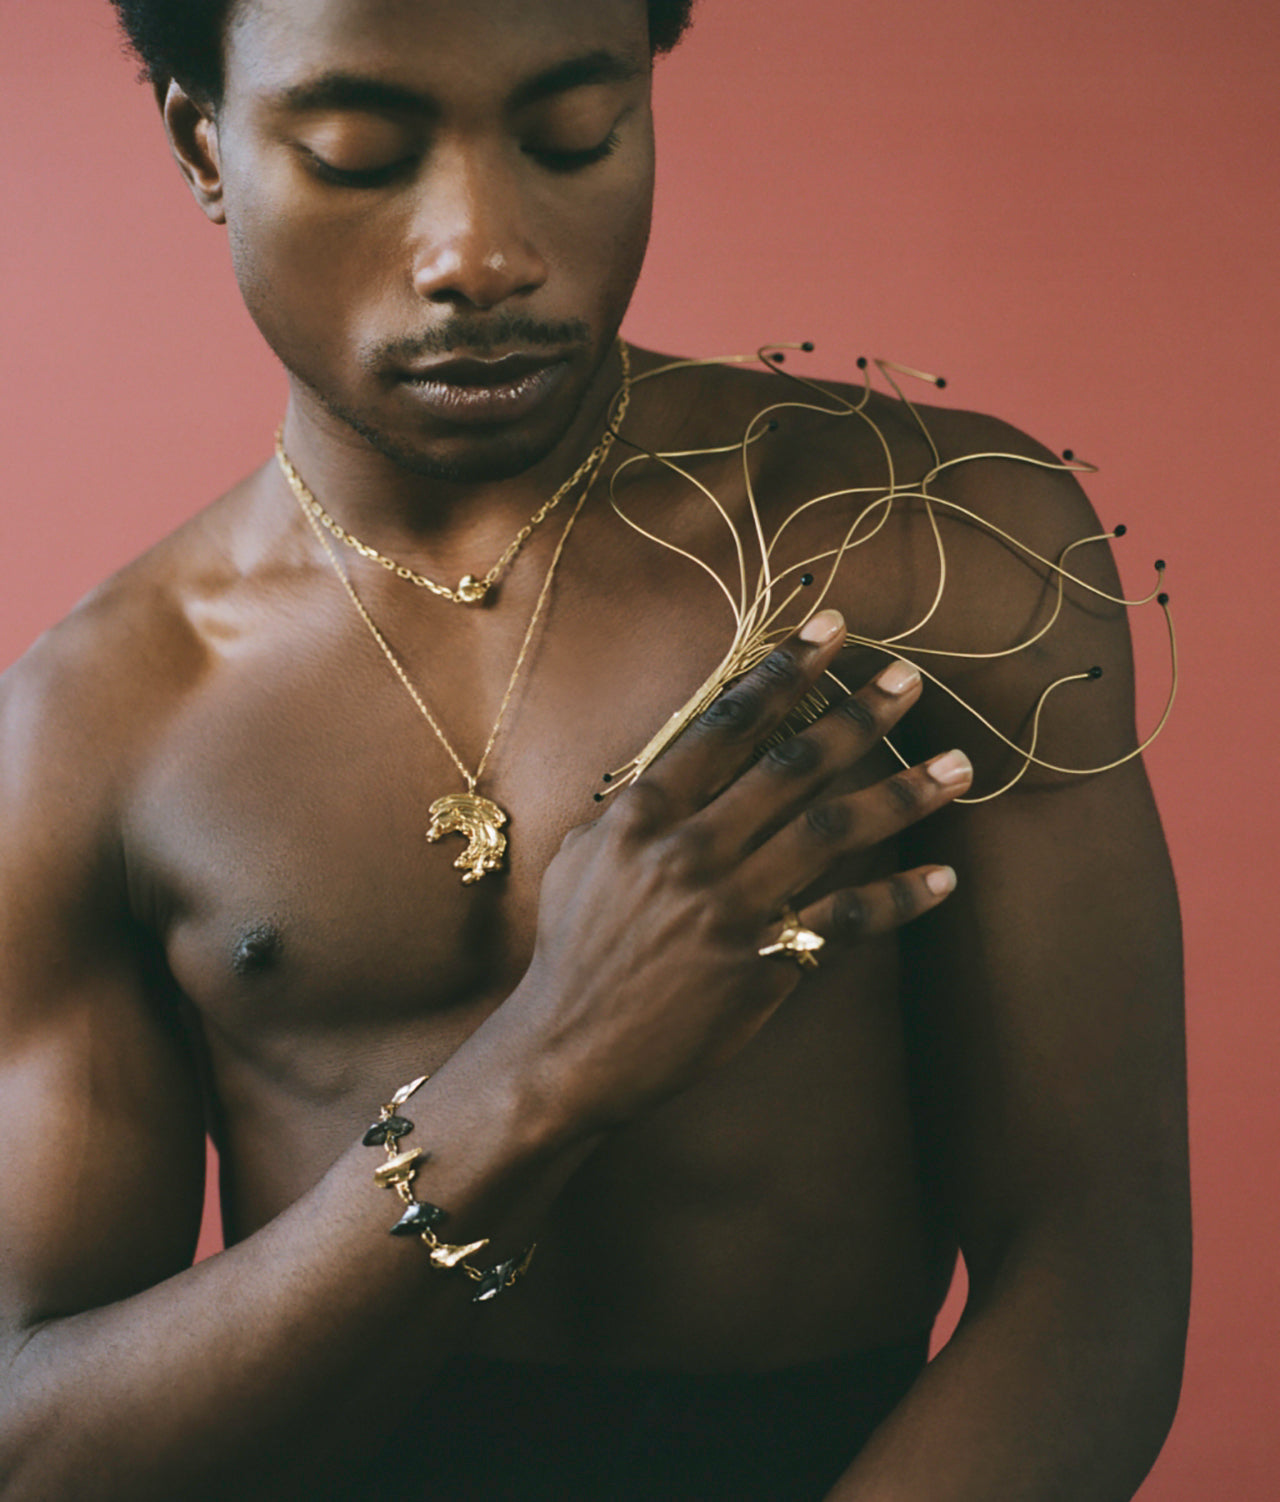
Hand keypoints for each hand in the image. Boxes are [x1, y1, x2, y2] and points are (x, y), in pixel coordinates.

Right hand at [512, 610, 970, 1130]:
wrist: (569, 1048)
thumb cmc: (575, 949)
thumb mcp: (582, 858)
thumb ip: (635, 806)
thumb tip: (682, 759)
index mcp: (644, 815)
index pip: (725, 725)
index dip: (782, 673)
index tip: (829, 633)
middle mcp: (691, 850)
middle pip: (790, 766)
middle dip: (856, 716)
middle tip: (908, 681)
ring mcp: (730, 907)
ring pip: (830, 833)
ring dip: (900, 794)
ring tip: (958, 765)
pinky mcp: (761, 963)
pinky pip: (843, 920)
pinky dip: (897, 899)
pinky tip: (943, 877)